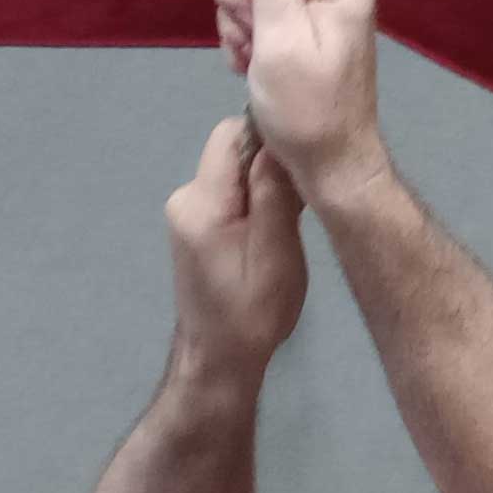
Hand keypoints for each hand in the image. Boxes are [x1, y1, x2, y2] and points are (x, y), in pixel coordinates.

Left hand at [165, 118, 307, 376]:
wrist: (219, 358)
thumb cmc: (252, 312)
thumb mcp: (276, 254)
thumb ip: (274, 195)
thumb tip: (280, 142)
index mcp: (201, 203)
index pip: (233, 134)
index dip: (273, 135)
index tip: (306, 158)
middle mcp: (186, 198)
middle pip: (235, 147)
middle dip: (274, 159)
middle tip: (306, 191)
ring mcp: (188, 211)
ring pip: (237, 167)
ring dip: (269, 179)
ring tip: (297, 211)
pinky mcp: (197, 223)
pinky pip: (233, 188)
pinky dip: (259, 194)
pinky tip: (279, 222)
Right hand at [213, 0, 384, 198]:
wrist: (329, 162)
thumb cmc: (308, 108)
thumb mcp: (281, 39)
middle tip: (248, 32)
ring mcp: (319, 12)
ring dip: (240, 20)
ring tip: (250, 57)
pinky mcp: (302, 34)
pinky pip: (261, 16)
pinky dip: (246, 38)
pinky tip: (249, 66)